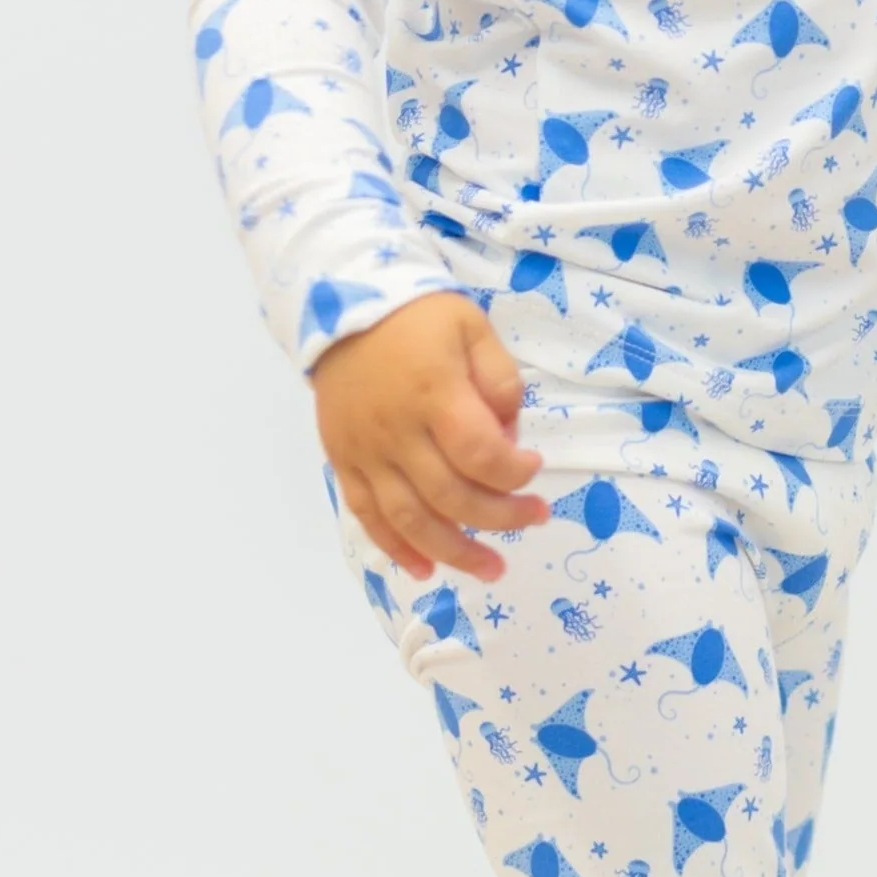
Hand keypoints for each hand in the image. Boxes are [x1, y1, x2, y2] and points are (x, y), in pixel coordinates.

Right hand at [309, 291, 550, 581]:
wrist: (341, 307)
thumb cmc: (418, 317)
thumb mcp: (473, 328)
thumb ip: (499, 381)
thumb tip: (509, 437)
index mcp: (435, 393)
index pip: (479, 453)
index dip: (513, 473)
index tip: (535, 468)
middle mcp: (398, 432)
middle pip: (450, 496)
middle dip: (499, 518)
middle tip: (534, 520)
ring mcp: (367, 453)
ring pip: (409, 520)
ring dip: (453, 552)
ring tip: (491, 569)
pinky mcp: (344, 463)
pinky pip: (368, 517)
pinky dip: (396, 549)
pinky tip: (426, 569)